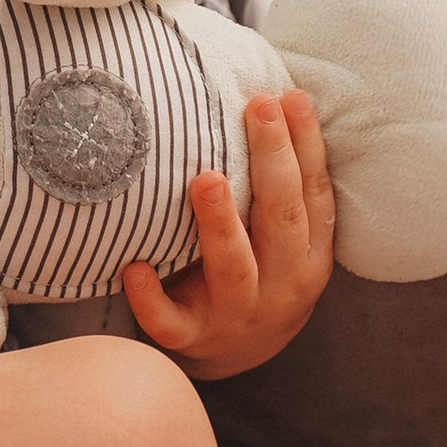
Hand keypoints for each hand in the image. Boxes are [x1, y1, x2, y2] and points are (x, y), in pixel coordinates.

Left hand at [120, 94, 335, 380]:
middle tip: (257, 107)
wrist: (234, 354)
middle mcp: (283, 286)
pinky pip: (172, 323)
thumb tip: (265, 91)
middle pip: (281, 221)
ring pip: (235, 270)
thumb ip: (274, 183)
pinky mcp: (193, 338)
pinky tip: (133, 267)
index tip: (290, 96)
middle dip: (272, 161)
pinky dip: (152, 297)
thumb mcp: (279, 234)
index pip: (313, 194)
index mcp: (309, 255)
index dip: (306, 145)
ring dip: (221, 224)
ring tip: (204, 179)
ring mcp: (238, 315)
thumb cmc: (255, 268)